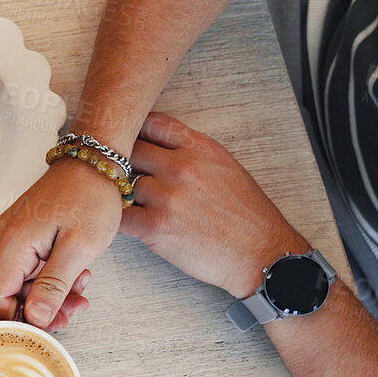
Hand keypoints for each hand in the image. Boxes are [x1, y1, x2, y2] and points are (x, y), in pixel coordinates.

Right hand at [0, 154, 120, 329]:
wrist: (93, 164)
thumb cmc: (89, 196)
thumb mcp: (79, 248)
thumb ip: (54, 286)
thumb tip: (36, 318)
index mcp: (12, 244)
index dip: (18, 318)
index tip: (46, 325)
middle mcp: (3, 240)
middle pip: (3, 294)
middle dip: (37, 310)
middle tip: (70, 312)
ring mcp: (10, 237)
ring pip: (16, 284)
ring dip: (47, 296)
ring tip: (79, 292)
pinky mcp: (21, 236)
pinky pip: (25, 270)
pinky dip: (47, 280)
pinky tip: (73, 276)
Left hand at [120, 112, 310, 297]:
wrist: (261, 253)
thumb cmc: (246, 214)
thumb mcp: (225, 167)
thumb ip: (191, 151)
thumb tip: (157, 144)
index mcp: (200, 148)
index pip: (151, 122)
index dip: (134, 131)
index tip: (127, 140)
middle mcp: (181, 167)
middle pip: (128, 150)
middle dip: (121, 162)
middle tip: (116, 173)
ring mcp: (166, 196)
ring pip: (121, 184)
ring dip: (121, 194)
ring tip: (130, 204)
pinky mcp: (156, 226)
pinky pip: (119, 215)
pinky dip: (116, 219)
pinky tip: (125, 222)